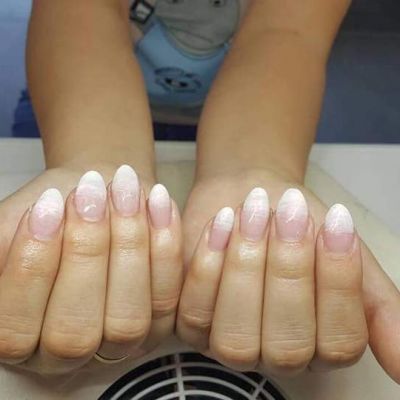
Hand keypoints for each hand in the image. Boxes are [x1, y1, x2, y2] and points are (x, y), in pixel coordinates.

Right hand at [0, 166, 182, 375]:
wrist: (95, 196)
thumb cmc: (52, 212)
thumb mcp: (14, 225)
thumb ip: (8, 245)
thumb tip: (20, 242)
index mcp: (20, 338)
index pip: (16, 329)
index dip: (31, 270)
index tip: (45, 208)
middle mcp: (70, 353)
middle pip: (76, 332)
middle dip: (85, 255)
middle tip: (89, 194)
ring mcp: (121, 343)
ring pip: (129, 320)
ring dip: (129, 248)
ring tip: (124, 191)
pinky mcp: (160, 323)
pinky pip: (169, 297)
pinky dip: (166, 247)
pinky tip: (157, 201)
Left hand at [179, 168, 399, 381]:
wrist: (253, 192)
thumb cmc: (300, 222)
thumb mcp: (348, 257)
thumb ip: (380, 309)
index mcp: (319, 344)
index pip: (338, 343)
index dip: (338, 284)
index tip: (335, 223)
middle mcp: (273, 353)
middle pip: (285, 345)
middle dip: (289, 273)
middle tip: (290, 214)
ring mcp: (226, 342)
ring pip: (235, 336)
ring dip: (246, 268)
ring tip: (253, 212)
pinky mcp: (189, 320)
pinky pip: (192, 311)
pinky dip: (206, 264)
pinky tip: (221, 222)